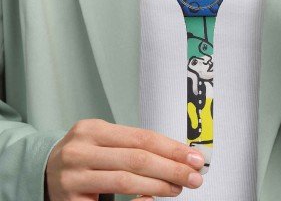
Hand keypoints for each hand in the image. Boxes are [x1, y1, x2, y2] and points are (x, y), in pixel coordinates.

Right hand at [45, 119, 204, 200]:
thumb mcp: (104, 140)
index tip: (194, 157)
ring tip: (178, 187)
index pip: (141, 137)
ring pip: (126, 180)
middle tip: (194, 175)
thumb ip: (133, 145)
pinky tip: (151, 198)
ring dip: (158, 186)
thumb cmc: (84, 154)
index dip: (171, 148)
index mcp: (92, 129)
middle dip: (171, 168)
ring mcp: (73, 176)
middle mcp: (81, 150)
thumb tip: (175, 155)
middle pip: (137, 158)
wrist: (44, 171)